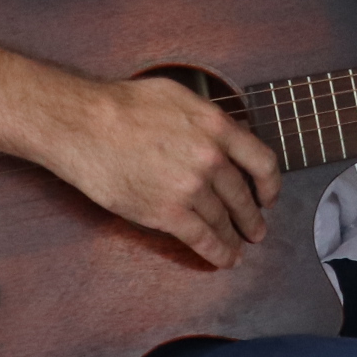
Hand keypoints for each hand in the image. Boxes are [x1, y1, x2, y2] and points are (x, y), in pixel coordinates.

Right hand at [33, 74, 281, 268]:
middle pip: (243, 196)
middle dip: (252, 217)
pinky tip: (224, 259)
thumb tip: (222, 132)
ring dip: (234, 238)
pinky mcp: (167, 212)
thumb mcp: (177, 96)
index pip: (261, 161)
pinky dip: (217, 252)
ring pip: (223, 221)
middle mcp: (210, 158)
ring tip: (238, 247)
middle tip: (256, 229)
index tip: (269, 196)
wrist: (86, 125)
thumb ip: (206, 118)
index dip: (270, 184)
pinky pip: (202, 238)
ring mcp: (190, 188)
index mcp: (215, 126)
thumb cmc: (123, 105)